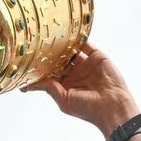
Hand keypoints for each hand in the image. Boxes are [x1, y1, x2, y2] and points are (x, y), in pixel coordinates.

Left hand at [22, 43, 140, 135]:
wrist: (112, 106)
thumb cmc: (88, 108)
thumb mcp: (63, 99)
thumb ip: (48, 88)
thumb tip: (28, 85)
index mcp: (65, 84)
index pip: (50, 72)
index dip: (41, 67)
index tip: (28, 60)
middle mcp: (74, 73)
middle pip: (59, 59)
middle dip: (50, 53)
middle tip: (37, 43)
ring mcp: (85, 64)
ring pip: (71, 51)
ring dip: (62, 44)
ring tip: (50, 35)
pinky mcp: (97, 56)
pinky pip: (86, 44)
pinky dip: (78, 38)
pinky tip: (68, 32)